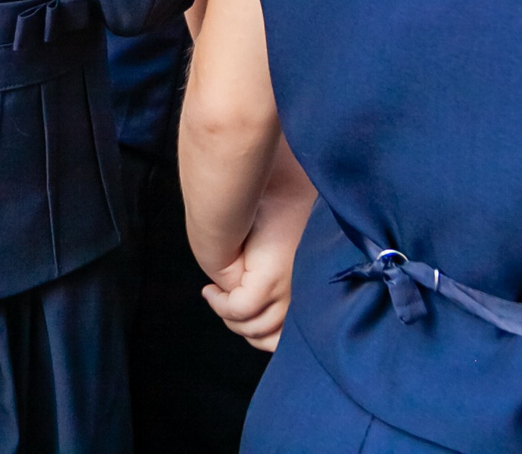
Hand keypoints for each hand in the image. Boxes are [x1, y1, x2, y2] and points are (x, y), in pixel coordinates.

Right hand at [199, 140, 314, 350]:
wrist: (285, 182)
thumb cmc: (286, 203)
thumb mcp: (282, 245)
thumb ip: (276, 272)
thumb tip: (256, 297)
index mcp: (309, 289)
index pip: (286, 333)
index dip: (258, 329)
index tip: (239, 313)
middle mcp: (303, 295)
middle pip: (269, 338)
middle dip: (243, 329)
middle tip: (226, 308)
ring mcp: (288, 290)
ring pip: (253, 328)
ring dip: (229, 318)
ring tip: (218, 297)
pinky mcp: (270, 281)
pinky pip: (239, 309)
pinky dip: (221, 304)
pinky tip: (212, 291)